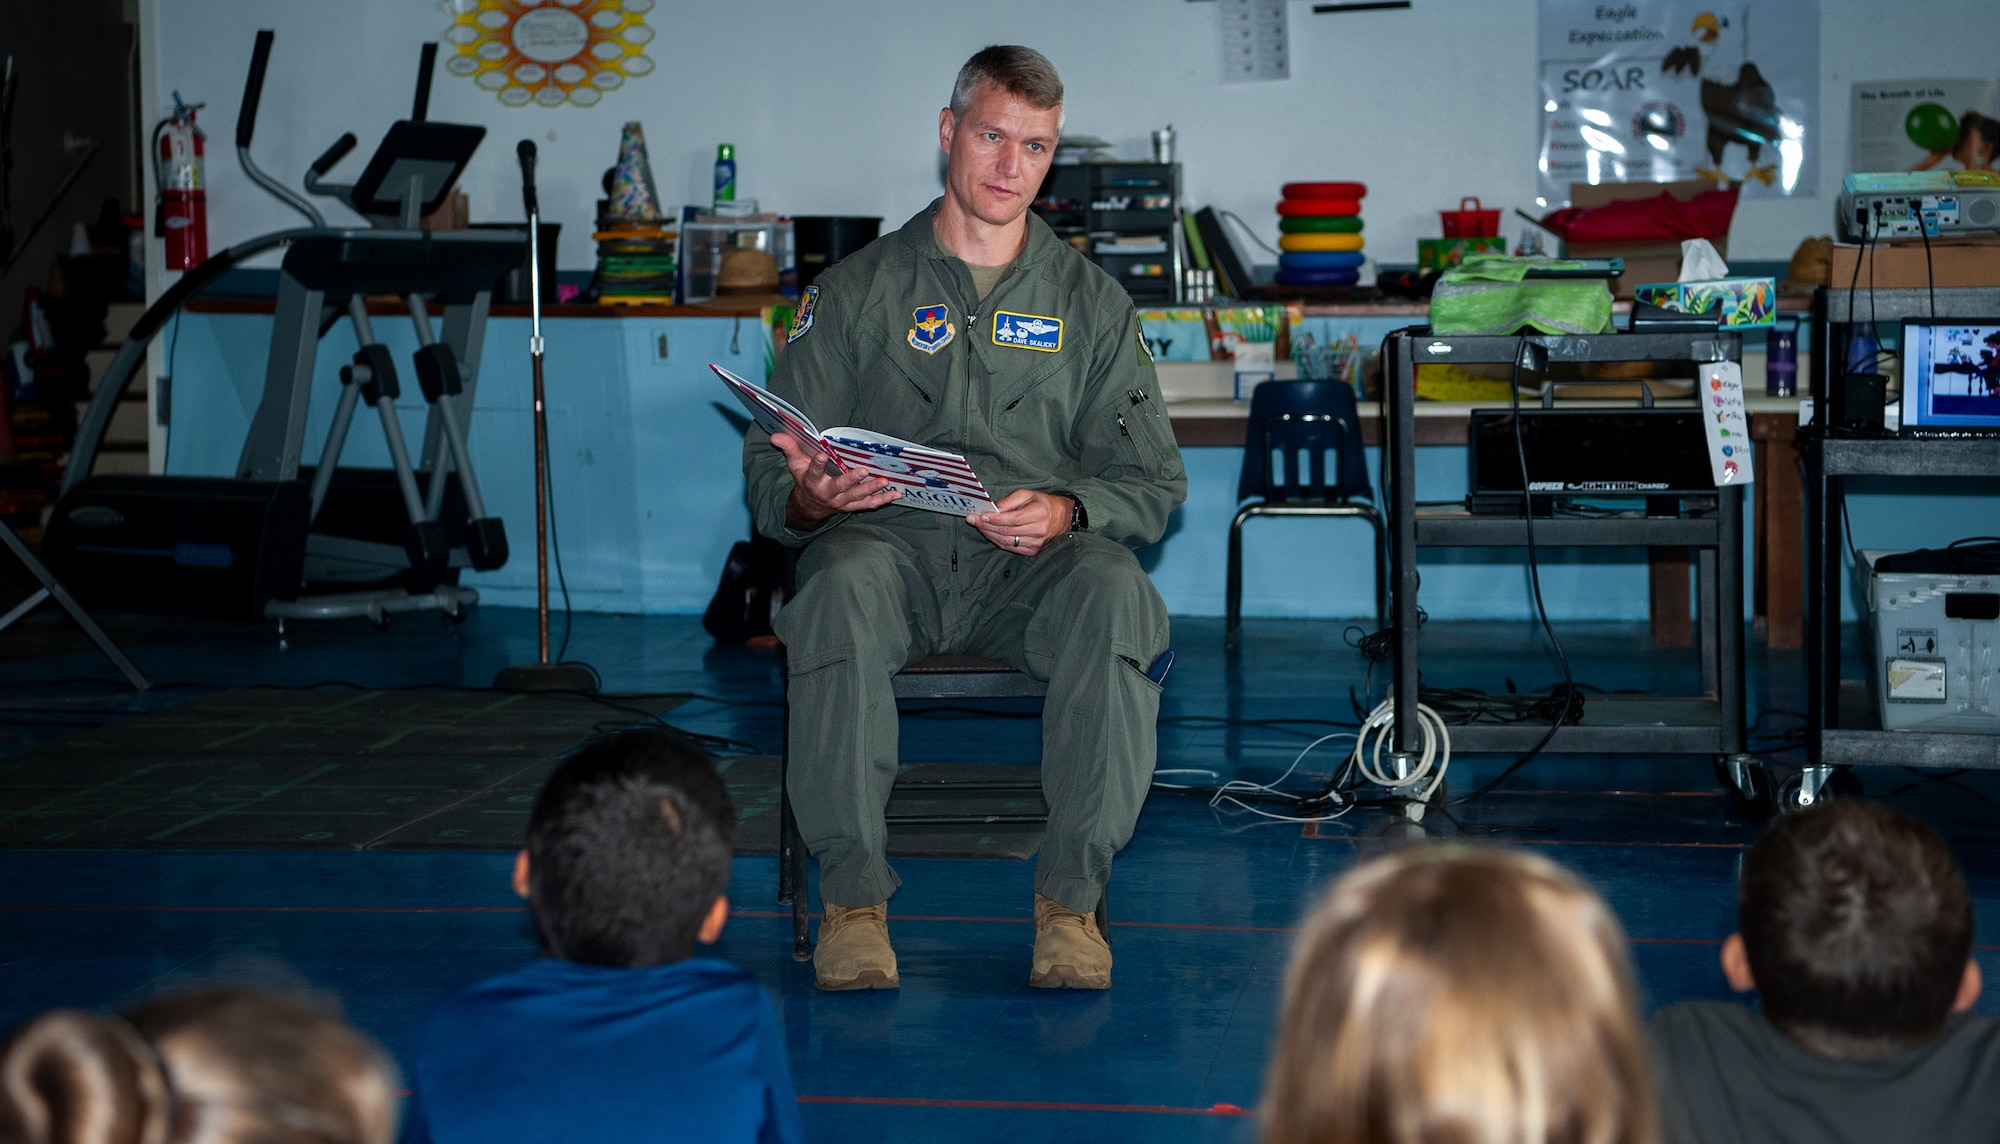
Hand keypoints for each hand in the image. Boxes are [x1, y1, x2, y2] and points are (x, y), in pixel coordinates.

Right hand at [773, 433, 898, 529]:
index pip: (813, 472)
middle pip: (840, 487)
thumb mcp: (794, 464)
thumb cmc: (805, 480)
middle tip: (864, 471)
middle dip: (852, 479)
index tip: (821, 454)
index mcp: (812, 481)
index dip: (817, 463)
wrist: (810, 507)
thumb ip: (789, 448)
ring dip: (872, 489)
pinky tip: (896, 494)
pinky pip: (869, 504)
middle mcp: (828, 493)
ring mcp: (842, 501)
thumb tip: (775, 435)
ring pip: (857, 496)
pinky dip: (883, 500)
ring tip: (884, 481)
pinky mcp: (853, 506)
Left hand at [968, 490, 1071, 555]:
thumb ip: (1008, 501)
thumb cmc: (1041, 503)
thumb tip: (992, 509)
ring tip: (979, 526)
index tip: (980, 516)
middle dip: (986, 526)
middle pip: (1007, 531)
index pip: (1013, 519)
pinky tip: (989, 533)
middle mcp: (1039, 530)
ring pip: (1006, 541)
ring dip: (989, 534)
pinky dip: (997, 541)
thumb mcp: (1026, 494)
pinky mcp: (1032, 551)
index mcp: (1039, 513)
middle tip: (973, 520)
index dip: (995, 519)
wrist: (1060, 517)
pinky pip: (1009, 547)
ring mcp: (1036, 543)